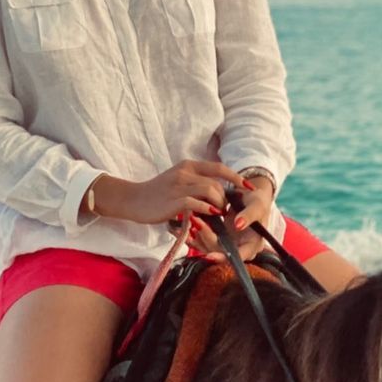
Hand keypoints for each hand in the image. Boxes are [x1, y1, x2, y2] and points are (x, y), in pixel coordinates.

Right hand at [115, 161, 247, 223]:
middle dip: (226, 198)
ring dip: (218, 205)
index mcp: (188, 166)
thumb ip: (195, 183)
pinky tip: (210, 216)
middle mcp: (185, 172)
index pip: (219, 167)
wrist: (134, 199)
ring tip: (217, 215)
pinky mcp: (174, 200)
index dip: (236, 177)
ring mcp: (179, 185)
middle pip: (217, 183)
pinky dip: (207, 209)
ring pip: (210, 191)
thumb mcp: (178, 181)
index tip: (248, 187)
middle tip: (225, 211)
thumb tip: (217, 193)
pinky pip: (196, 202)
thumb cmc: (157, 194)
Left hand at [187, 183, 273, 263]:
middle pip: (219, 252)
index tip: (208, 256)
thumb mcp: (257, 204)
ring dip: (198, 236)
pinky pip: (204, 242)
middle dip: (206, 237)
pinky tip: (187, 226)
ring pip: (209, 248)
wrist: (250, 197)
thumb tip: (238, 224)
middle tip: (196, 220)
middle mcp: (240, 248)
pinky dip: (195, 235)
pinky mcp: (218, 240)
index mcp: (253, 245)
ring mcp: (228, 245)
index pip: (237, 257)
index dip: (223, 258)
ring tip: (192, 219)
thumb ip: (249, 215)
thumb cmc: (257, 200)